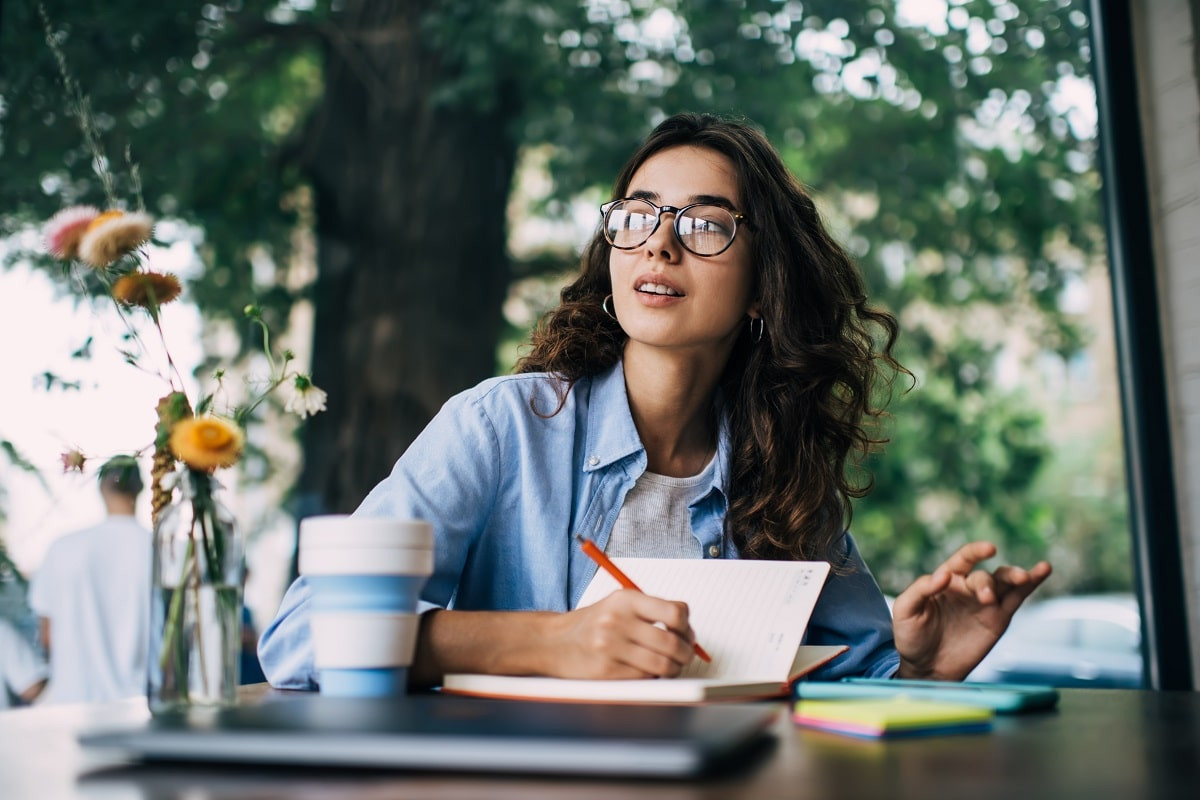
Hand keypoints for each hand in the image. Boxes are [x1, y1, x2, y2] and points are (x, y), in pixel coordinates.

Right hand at [543, 590, 696, 678]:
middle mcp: (617, 620)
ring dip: (673, 669)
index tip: (686, 633)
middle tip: (684, 656)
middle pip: (672, 643)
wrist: (553, 641)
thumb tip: (688, 631)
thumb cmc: (593, 624)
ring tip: (669, 666)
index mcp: (626, 599)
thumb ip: (652, 611)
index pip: (675, 612)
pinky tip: (646, 671)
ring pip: (662, 664)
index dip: (687, 627)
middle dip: (686, 653)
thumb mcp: (619, 605)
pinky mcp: (605, 671)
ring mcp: (610, 646)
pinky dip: (652, 677)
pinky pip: (644, 678)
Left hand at [892, 541, 1050, 680]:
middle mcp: (968, 587)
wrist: (926, 667)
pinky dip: (1032, 584)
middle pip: (986, 577)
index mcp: (946, 579)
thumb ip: (920, 590)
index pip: (963, 559)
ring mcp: (986, 603)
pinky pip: (1017, 597)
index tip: (990, 549)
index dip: (976, 551)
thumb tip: (943, 575)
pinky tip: (1043, 570)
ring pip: (1006, 582)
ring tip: (1024, 577)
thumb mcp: (905, 611)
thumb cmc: (911, 636)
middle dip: (988, 584)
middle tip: (986, 598)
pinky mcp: (998, 619)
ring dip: (1017, 576)